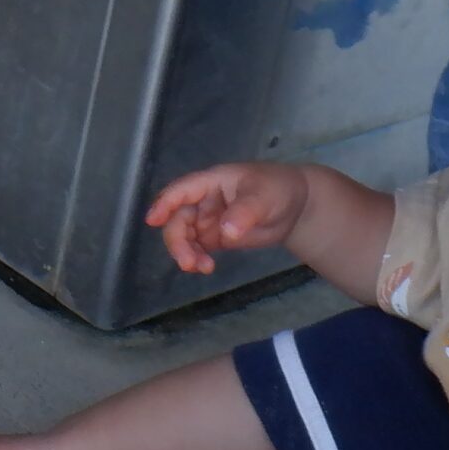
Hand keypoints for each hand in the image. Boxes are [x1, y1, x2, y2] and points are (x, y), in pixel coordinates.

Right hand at [146, 162, 310, 274]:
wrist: (297, 206)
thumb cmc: (278, 189)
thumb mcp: (263, 197)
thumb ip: (244, 213)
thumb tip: (225, 232)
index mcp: (212, 181)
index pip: (182, 190)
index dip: (165, 203)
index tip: (152, 220)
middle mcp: (205, 200)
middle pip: (178, 218)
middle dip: (177, 240)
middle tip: (188, 262)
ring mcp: (209, 219)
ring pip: (184, 235)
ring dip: (185, 252)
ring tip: (201, 268)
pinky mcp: (216, 237)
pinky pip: (197, 248)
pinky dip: (197, 259)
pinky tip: (207, 268)